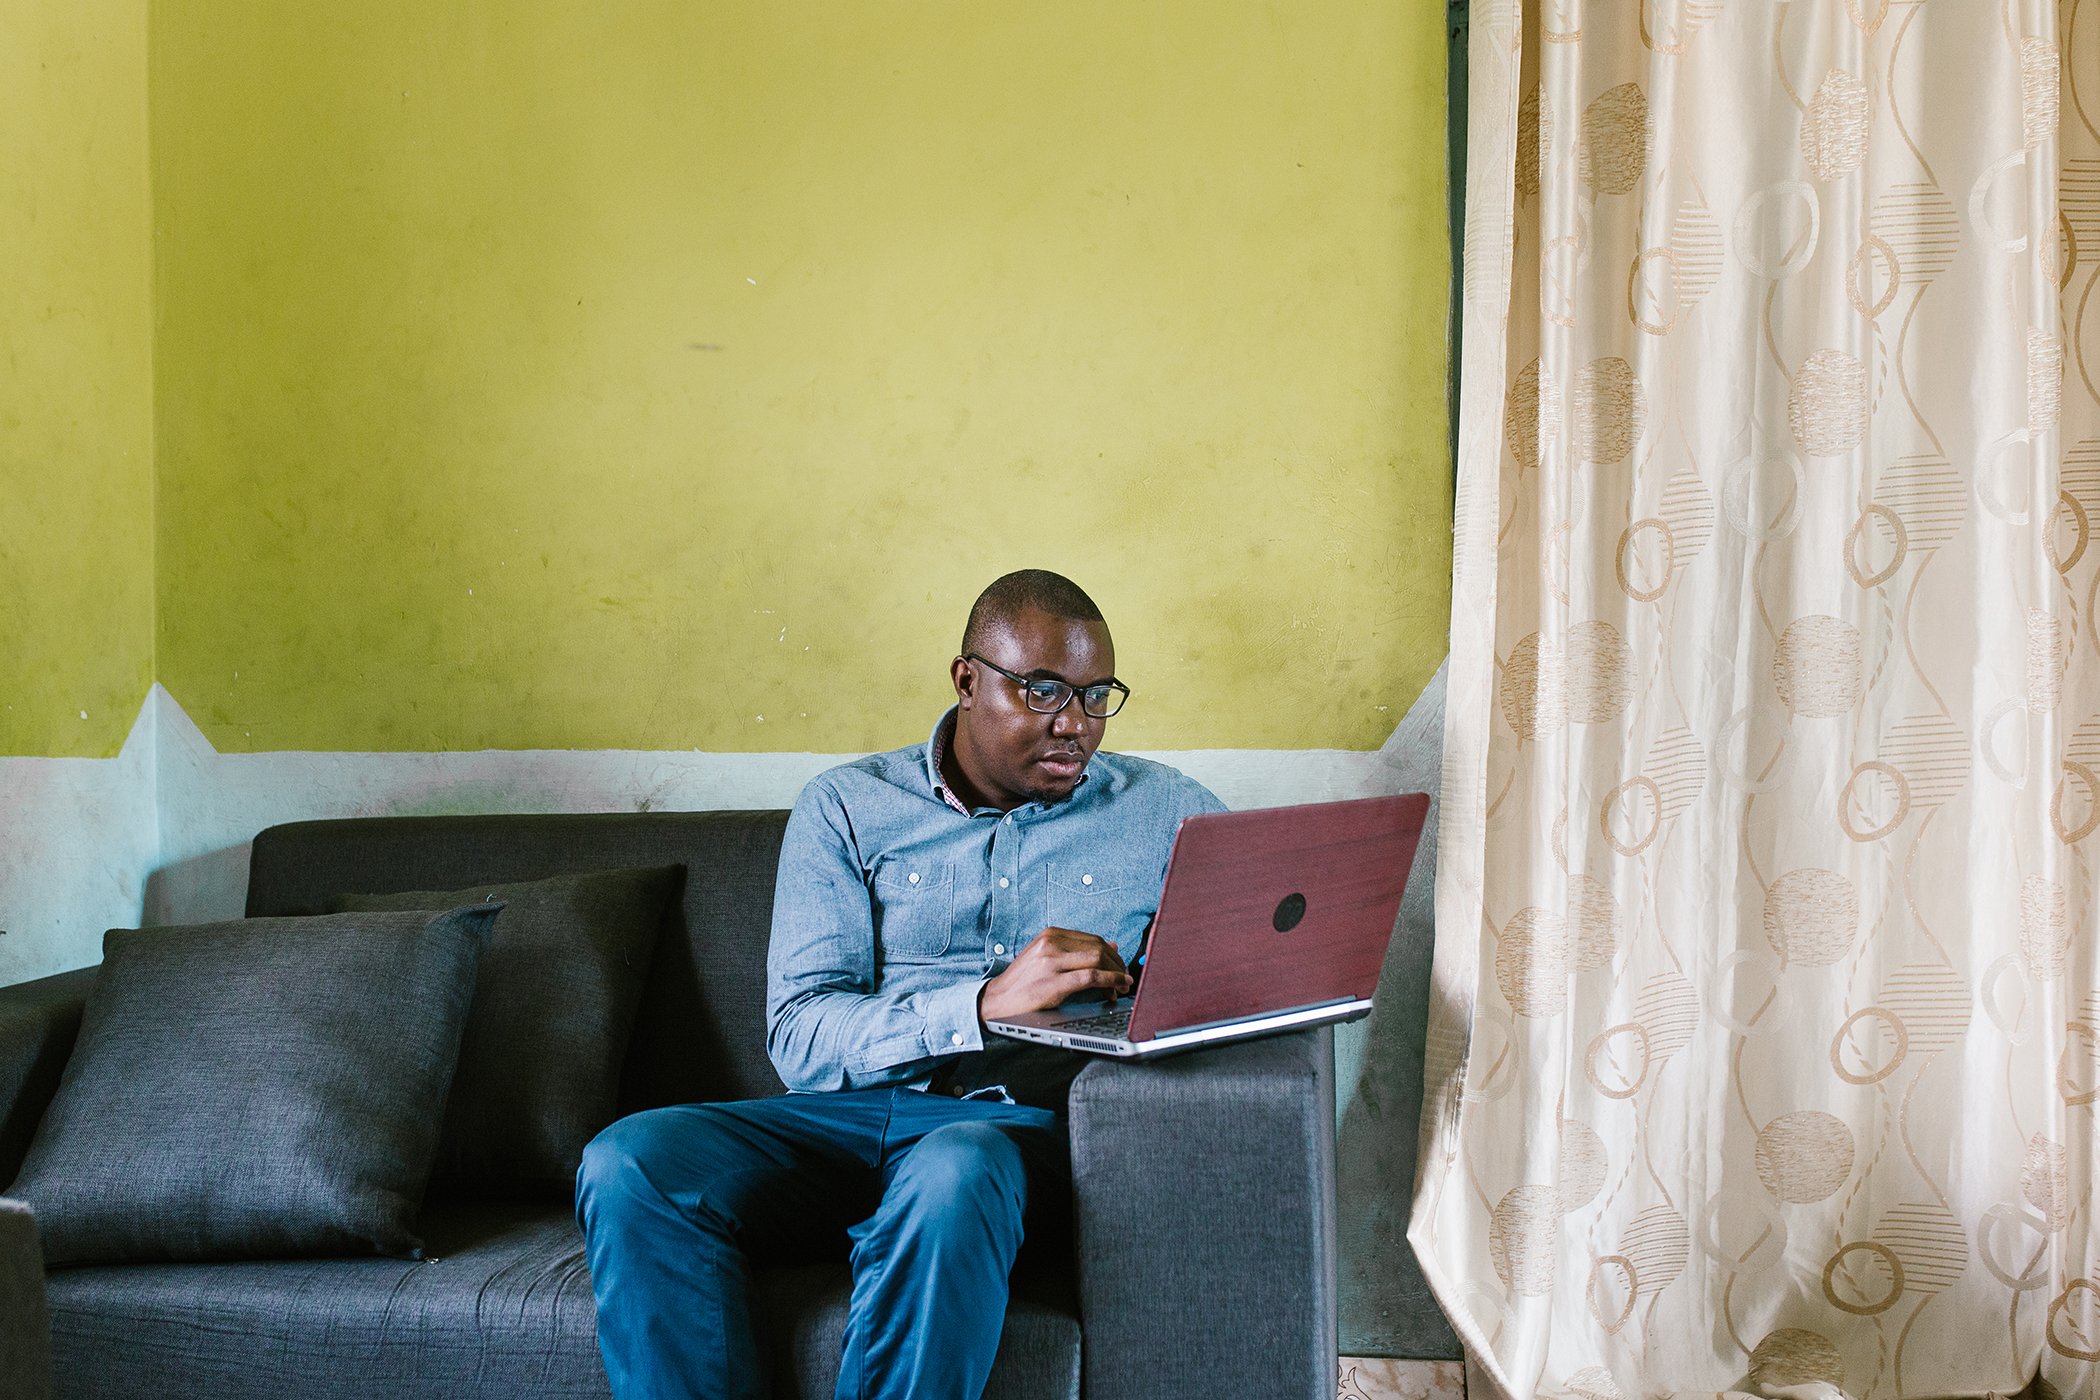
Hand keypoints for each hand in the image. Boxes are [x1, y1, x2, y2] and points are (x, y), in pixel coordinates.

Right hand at [979, 927, 1131, 1021]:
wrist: (998, 1001)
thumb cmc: (1023, 982)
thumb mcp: (1047, 957)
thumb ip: (1076, 950)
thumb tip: (1112, 945)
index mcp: (1050, 934)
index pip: (1092, 939)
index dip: (1112, 953)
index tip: (1120, 966)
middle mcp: (1051, 943)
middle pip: (1098, 948)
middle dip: (1118, 964)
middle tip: (1126, 978)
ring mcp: (1052, 962)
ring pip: (1098, 960)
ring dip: (1116, 974)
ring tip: (1123, 986)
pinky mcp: (1054, 982)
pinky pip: (1091, 977)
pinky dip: (1110, 982)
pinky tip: (1116, 988)